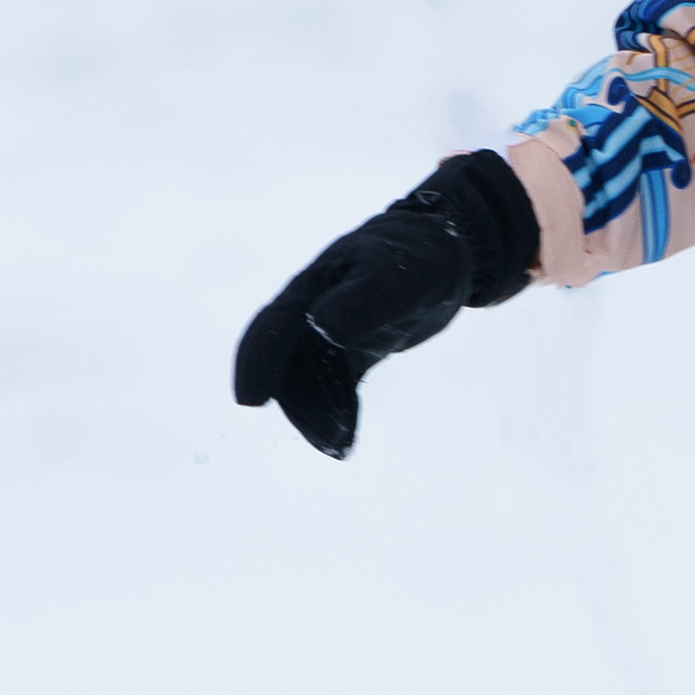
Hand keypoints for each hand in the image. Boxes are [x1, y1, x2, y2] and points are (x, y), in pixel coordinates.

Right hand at [233, 151, 537, 458]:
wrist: (444, 252)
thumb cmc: (419, 257)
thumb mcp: (397, 276)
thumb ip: (361, 301)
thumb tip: (319, 327)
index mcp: (314, 285)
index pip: (275, 325)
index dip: (258, 361)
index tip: (250, 402)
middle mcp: (313, 309)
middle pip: (284, 360)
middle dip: (292, 400)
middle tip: (321, 436)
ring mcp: (330, 332)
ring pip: (305, 378)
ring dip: (315, 412)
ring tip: (341, 441)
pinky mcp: (350, 350)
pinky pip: (331, 385)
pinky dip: (335, 410)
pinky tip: (346, 435)